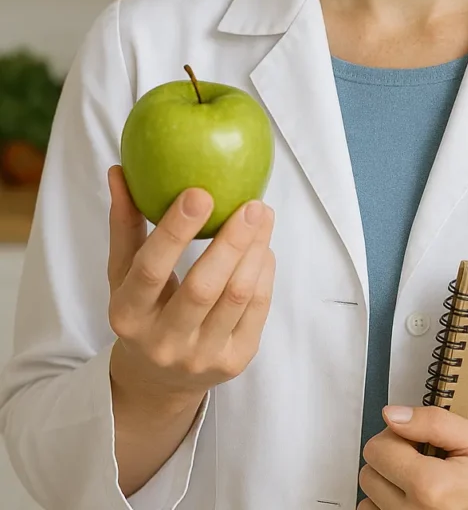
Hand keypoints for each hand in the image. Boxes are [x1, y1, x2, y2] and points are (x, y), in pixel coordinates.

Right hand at [106, 164, 275, 408]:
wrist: (158, 380)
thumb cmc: (142, 309)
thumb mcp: (123, 273)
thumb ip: (124, 224)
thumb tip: (119, 171)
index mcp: (127, 315)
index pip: (150, 270)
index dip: (175, 231)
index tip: (200, 191)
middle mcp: (162, 341)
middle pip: (203, 287)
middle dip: (232, 240)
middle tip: (252, 203)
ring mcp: (201, 357)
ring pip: (236, 296)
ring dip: (255, 250)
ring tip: (262, 214)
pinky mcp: (234, 362)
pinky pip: (256, 309)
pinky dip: (264, 273)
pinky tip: (264, 247)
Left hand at [358, 404, 467, 509]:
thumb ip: (432, 422)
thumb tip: (392, 415)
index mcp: (432, 487)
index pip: (377, 449)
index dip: (397, 436)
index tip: (419, 440)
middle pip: (369, 472)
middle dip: (391, 458)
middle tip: (422, 459)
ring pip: (368, 496)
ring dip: (388, 483)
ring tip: (420, 481)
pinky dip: (387, 504)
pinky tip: (413, 498)